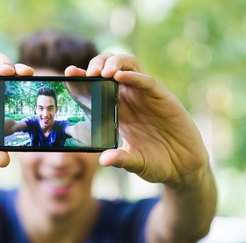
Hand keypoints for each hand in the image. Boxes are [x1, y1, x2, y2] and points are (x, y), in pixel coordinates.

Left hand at [66, 53, 208, 184]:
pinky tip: (120, 77)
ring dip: (114, 63)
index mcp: (118, 111)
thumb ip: (120, 158)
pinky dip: (133, 76)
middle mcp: (130, 99)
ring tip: (101, 72)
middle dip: (97, 64)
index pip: (98, 88)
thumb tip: (103, 160)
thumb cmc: (156, 163)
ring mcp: (146, 97)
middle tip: (86, 73)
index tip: (69, 73)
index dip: (83, 78)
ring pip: (129, 66)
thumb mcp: (134, 162)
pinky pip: (147, 81)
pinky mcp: (163, 98)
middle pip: (111, 69)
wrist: (183, 168)